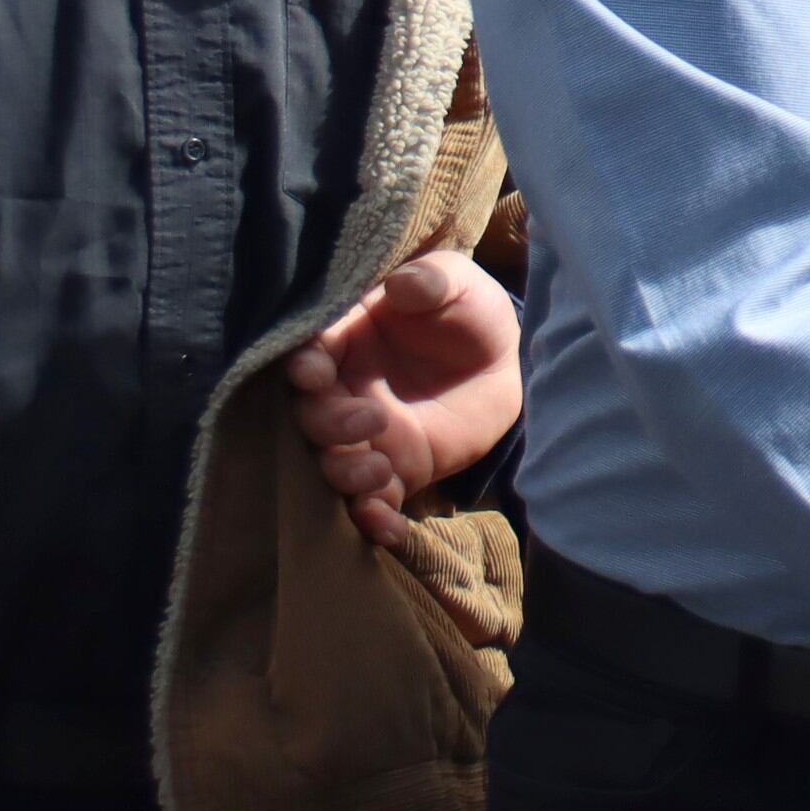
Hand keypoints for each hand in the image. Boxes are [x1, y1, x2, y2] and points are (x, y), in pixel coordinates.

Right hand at [285, 250, 521, 549]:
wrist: (504, 362)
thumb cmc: (469, 311)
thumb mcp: (459, 284)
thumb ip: (432, 281)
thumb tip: (404, 285)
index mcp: (345, 338)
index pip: (307, 354)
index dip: (305, 366)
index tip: (315, 374)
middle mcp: (343, 390)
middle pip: (311, 415)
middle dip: (330, 424)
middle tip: (372, 420)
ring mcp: (365, 436)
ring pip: (332, 462)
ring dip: (345, 474)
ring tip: (379, 471)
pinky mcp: (394, 471)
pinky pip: (372, 503)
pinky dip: (374, 520)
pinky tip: (388, 530)